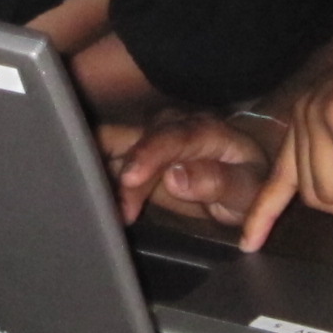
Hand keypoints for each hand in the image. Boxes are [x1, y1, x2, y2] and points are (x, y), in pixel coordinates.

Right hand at [105, 109, 279, 227]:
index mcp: (206, 131)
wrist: (242, 177)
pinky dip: (95, 171)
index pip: (173, 137)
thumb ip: (216, 182)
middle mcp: (173, 127)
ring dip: (99, 170)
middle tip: (104, 205)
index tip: (130, 178)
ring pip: (115, 143)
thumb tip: (175, 176)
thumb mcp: (246, 189)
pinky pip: (108, 155)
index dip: (148, 154)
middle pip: (136, 138)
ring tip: (90, 205)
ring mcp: (151, 136)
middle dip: (116, 168)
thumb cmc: (247, 183)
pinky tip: (85, 196)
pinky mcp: (136, 150)